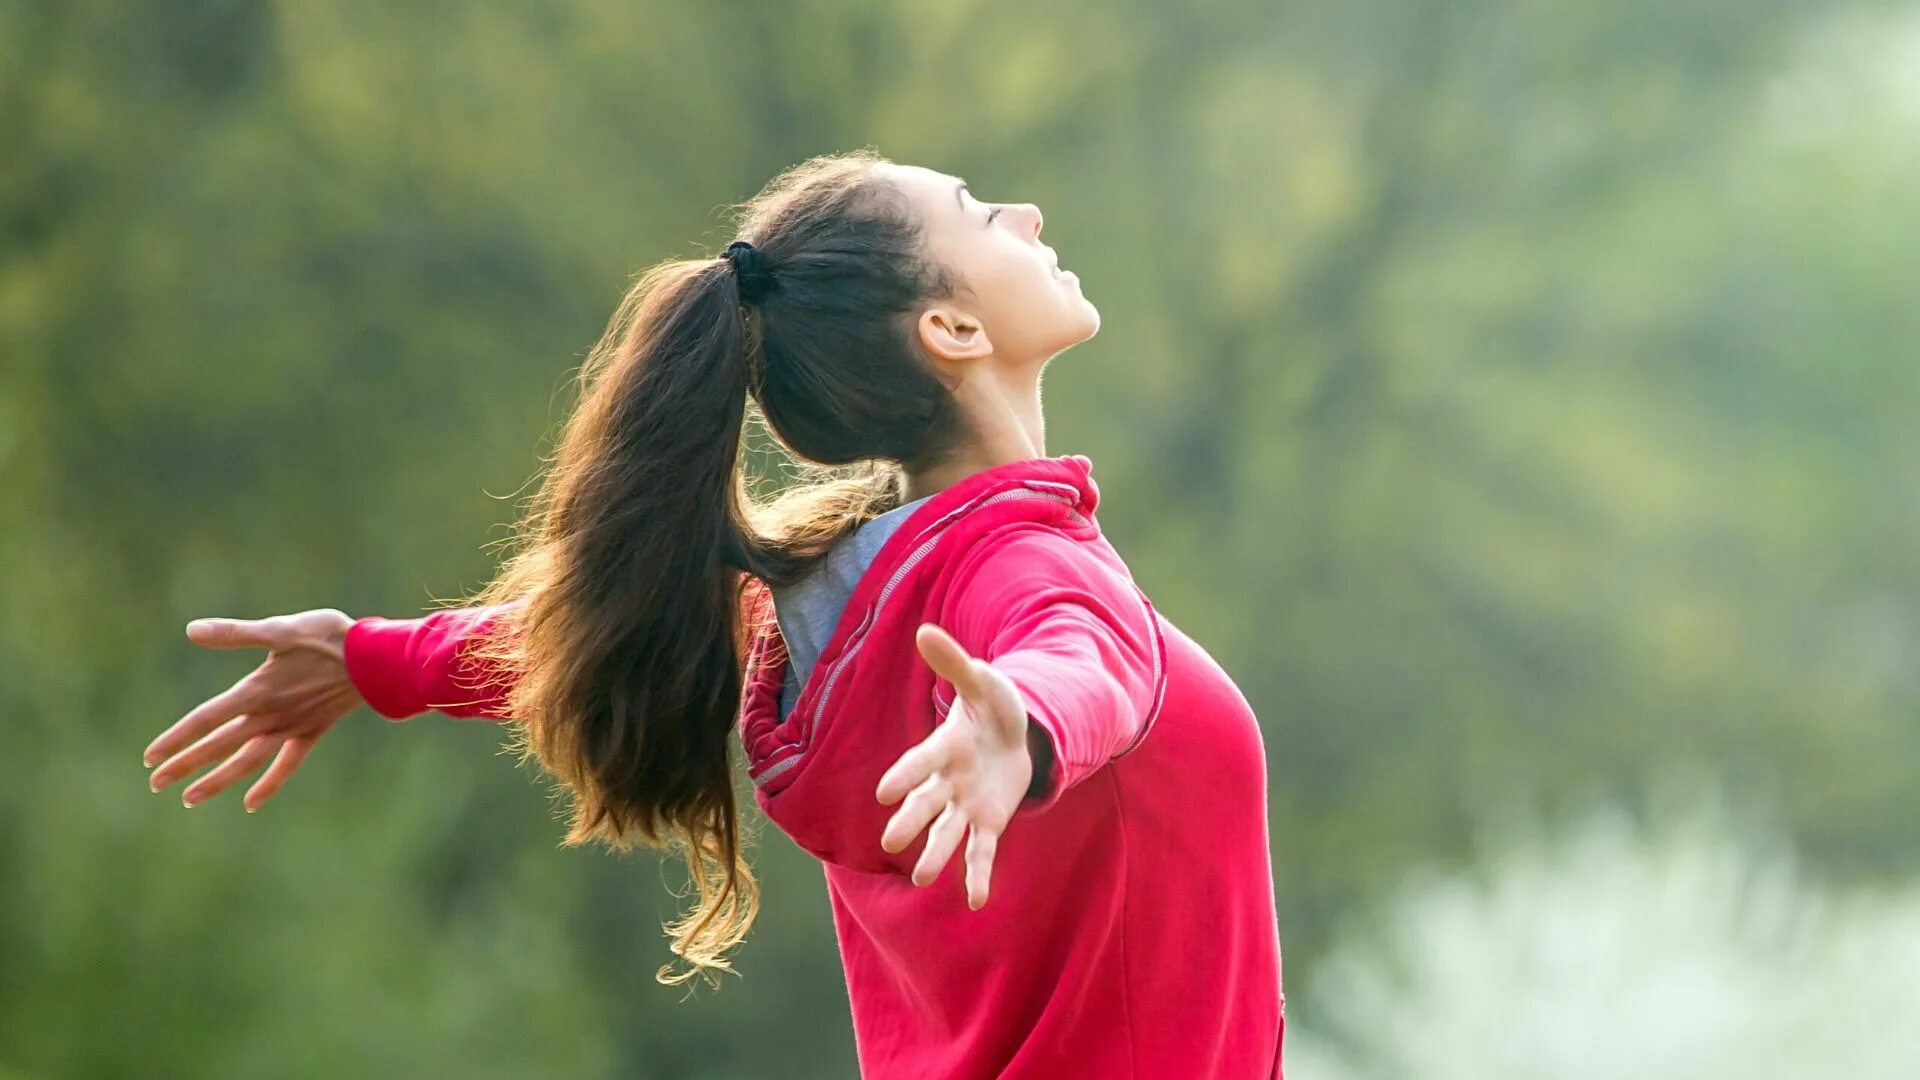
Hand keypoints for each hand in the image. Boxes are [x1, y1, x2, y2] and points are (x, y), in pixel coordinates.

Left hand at [145, 608, 362, 811]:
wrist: (376, 660)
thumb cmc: (329, 638)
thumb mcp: (281, 629)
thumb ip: (236, 634)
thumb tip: (192, 630)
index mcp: (256, 691)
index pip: (206, 719)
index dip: (177, 737)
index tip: (149, 757)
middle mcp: (269, 715)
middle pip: (219, 745)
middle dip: (186, 764)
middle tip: (155, 783)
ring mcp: (291, 728)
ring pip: (247, 761)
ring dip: (218, 780)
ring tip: (190, 799)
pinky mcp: (312, 732)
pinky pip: (287, 764)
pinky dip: (269, 783)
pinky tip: (251, 802)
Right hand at [876, 622, 1035, 908]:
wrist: (1014, 734)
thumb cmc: (992, 705)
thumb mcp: (982, 681)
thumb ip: (955, 664)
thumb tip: (925, 631)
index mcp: (945, 746)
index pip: (921, 761)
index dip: (905, 774)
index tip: (884, 792)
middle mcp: (948, 781)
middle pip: (926, 803)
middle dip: (911, 821)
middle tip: (891, 842)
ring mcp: (966, 805)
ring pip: (947, 833)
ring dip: (935, 855)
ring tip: (922, 879)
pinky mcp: (987, 822)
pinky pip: (981, 851)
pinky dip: (978, 875)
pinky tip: (976, 902)